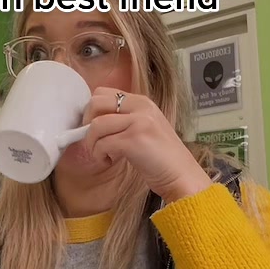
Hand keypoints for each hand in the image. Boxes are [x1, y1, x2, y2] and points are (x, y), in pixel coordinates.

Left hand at [83, 87, 211, 202]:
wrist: (182, 176)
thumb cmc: (161, 158)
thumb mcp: (144, 128)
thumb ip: (124, 119)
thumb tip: (91, 123)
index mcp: (142, 102)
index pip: (103, 93)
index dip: (92, 111)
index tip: (96, 130)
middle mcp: (141, 107)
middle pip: (95, 103)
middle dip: (87, 124)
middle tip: (95, 141)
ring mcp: (138, 122)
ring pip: (96, 125)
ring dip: (93, 144)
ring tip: (104, 155)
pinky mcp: (134, 140)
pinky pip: (102, 144)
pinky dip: (100, 156)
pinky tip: (111, 161)